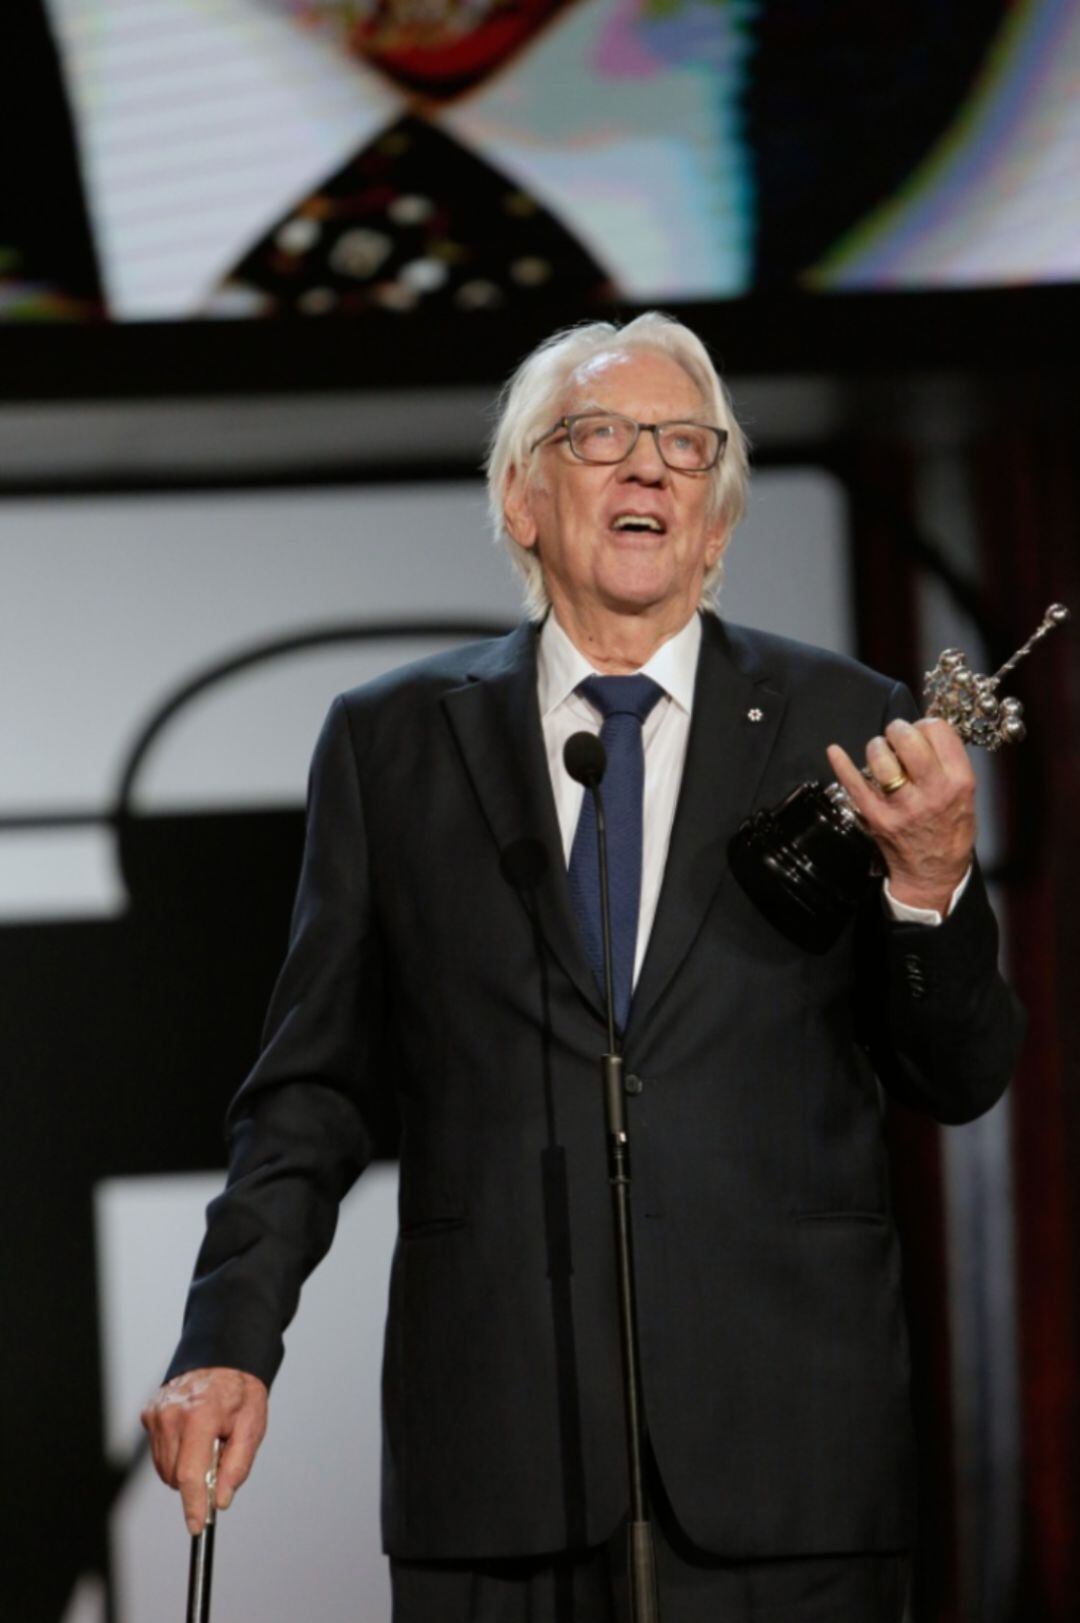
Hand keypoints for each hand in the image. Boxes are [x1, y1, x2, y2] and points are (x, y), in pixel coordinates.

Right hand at [141, 1367, 268, 1533]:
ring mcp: (157, 1413)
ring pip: (165, 1468)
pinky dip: (175, 1454)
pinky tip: (191, 1434)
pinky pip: (159, 1452)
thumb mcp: (252, 1425)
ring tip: (206, 1441)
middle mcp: (172, 1414)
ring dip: (185, 1467)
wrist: (222, 1357)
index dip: (194, 1505)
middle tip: (218, 1456)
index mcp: (200, 1416)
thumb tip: (220, 1500)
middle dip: (197, 1479)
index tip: (197, 1526)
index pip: (191, 1474)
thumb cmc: (239, 1391)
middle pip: (177, 1476)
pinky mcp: (149, 1414)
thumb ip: (237, 1465)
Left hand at [826, 717, 974, 915]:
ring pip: (881, 759)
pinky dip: (842, 765)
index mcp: (958, 782)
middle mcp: (932, 792)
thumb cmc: (951, 829)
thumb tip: (922, 728)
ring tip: (880, 752)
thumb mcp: (966, 795)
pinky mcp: (876, 817)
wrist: (934, 873)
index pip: (939, 732)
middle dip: (898, 729)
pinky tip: (835, 751)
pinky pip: (854, 784)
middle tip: (896, 735)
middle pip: (909, 740)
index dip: (926, 725)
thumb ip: (948, 763)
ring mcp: (902, 806)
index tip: (920, 731)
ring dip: (877, 747)